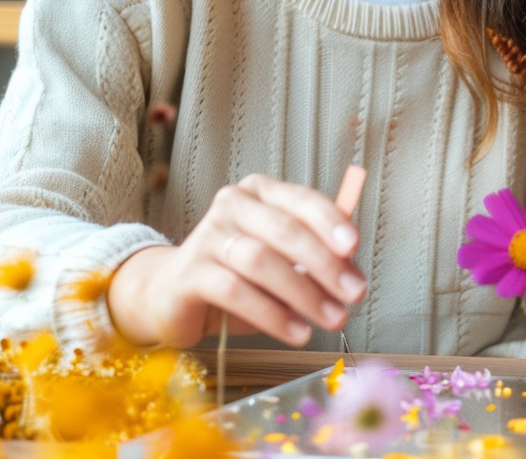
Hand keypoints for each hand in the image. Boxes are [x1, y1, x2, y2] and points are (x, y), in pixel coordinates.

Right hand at [106, 172, 366, 348]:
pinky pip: (235, 292)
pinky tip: (296, 331)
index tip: (354, 247)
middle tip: (353, 294)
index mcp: (260, 193)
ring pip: (261, 261)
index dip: (330, 222)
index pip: (302, 200)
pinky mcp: (189, 273)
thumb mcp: (281, 260)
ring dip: (303, 293)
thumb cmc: (237, 274)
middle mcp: (232, 207)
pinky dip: (272, 315)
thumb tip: (352, 272)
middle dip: (325, 264)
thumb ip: (315, 258)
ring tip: (331, 318)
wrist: (171, 294)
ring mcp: (206, 237)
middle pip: (285, 229)